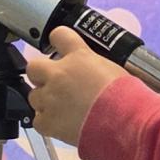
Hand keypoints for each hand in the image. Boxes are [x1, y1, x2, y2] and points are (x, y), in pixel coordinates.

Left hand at [24, 25, 124, 147]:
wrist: (124, 122)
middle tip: (56, 84)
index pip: (59, 35)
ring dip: (45, 101)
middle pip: (33, 67)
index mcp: (79, 56)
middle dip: (41, 75)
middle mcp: (59, 74)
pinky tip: (61, 124)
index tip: (59, 47)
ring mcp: (50, 98)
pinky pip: (37, 121)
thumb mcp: (112, 69)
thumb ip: (93, 67)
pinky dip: (47, 123)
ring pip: (33, 96)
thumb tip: (90, 73)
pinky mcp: (47, 121)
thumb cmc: (126, 97)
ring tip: (63, 109)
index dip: (58, 41)